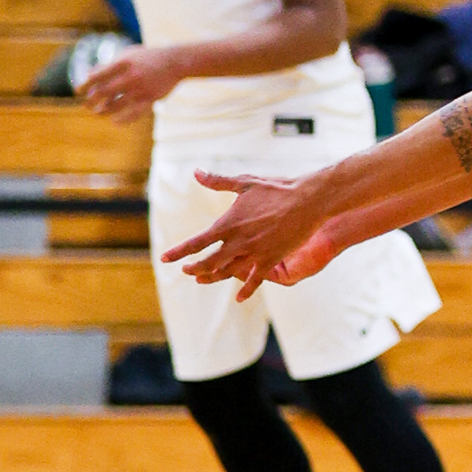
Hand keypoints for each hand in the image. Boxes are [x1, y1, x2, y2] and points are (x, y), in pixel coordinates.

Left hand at [79, 47, 182, 122]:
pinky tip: (114, 121)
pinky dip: (122, 119)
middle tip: (86, 105)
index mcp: (124, 62)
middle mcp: (131, 76)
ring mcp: (141, 88)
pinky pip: (133, 113)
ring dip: (103, 111)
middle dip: (91, 100)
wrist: (175, 62)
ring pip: (116, 104)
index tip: (78, 90)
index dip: (85, 84)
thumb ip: (109, 64)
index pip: (98, 75)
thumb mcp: (128, 55)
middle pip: (104, 92)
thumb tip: (89, 74)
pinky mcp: (150, 99)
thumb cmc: (148, 58)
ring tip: (97, 113)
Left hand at [161, 172, 338, 299]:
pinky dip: (246, 289)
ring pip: (227, 271)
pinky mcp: (271, 259)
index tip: (165, 258)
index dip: (179, 252)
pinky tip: (239, 298)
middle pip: (209, 262)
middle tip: (185, 270)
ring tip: (201, 279)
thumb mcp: (244, 182)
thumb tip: (196, 172)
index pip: (197, 242)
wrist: (307, 200)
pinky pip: (255, 280)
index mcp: (228, 223)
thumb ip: (218, 181)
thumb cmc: (276, 189)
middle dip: (194, 268)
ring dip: (212, 277)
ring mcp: (254, 253)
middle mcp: (238, 242)